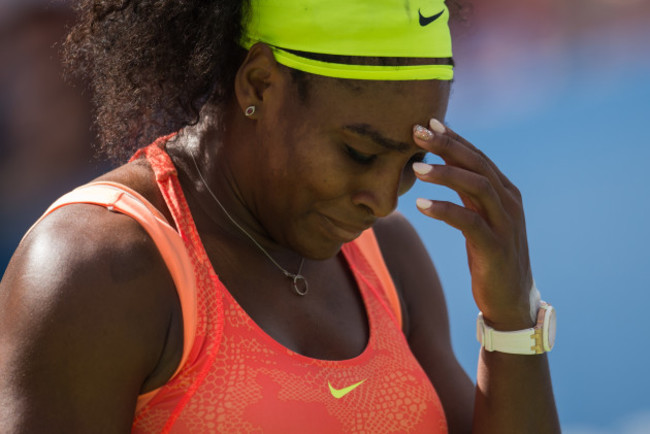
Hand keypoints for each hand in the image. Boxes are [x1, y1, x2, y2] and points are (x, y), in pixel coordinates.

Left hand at [411, 119, 533, 329]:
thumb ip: (466, 193)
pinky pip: (469, 222)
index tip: (427, 122)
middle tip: (417, 132)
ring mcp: (505, 224)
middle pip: (477, 164)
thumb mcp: (479, 218)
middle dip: (447, 145)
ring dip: (446, 174)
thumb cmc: (489, 255)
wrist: (511, 300)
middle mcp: (508, 202)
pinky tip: (421, 205)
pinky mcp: (496, 247)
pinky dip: (445, 210)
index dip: (453, 137)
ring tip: (416, 168)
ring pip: (477, 187)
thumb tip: (441, 167)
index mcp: (504, 191)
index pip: (477, 156)